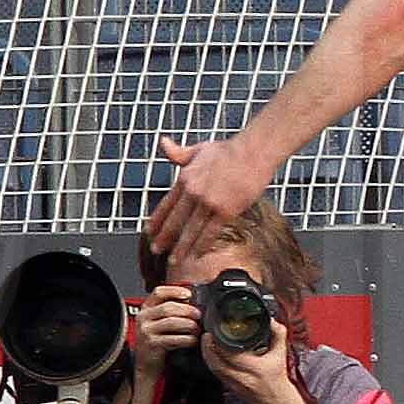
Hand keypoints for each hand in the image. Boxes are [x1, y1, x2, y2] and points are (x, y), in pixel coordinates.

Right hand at [127, 284, 201, 376]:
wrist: (147, 362)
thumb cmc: (158, 339)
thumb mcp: (160, 321)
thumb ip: (172, 310)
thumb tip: (194, 302)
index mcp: (146, 308)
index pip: (159, 292)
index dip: (175, 291)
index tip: (189, 294)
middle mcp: (143, 317)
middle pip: (168, 307)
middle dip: (187, 310)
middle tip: (199, 315)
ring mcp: (146, 331)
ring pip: (171, 322)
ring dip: (188, 325)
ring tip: (197, 328)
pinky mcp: (152, 344)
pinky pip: (173, 339)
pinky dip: (187, 339)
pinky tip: (193, 340)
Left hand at [145, 133, 276, 259]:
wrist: (254, 151)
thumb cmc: (230, 149)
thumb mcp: (199, 148)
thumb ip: (179, 152)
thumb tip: (164, 143)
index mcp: (186, 178)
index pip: (166, 204)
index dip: (157, 220)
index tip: (149, 231)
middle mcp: (194, 192)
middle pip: (175, 221)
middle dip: (164, 238)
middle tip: (156, 250)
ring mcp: (209, 202)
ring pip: (190, 230)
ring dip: (181, 247)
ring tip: (174, 260)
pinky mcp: (226, 210)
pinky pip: (211, 232)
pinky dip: (202, 245)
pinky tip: (197, 254)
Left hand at [202, 300, 298, 403]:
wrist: (274, 400)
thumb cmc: (277, 379)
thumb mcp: (281, 355)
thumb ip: (278, 336)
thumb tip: (272, 322)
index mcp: (254, 368)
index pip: (231, 355)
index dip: (220, 343)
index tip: (216, 332)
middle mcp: (241, 377)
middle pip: (216, 362)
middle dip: (208, 347)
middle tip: (206, 334)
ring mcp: (232, 382)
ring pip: (213, 368)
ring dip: (207, 354)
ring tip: (206, 342)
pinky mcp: (228, 385)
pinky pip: (215, 372)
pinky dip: (210, 361)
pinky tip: (210, 353)